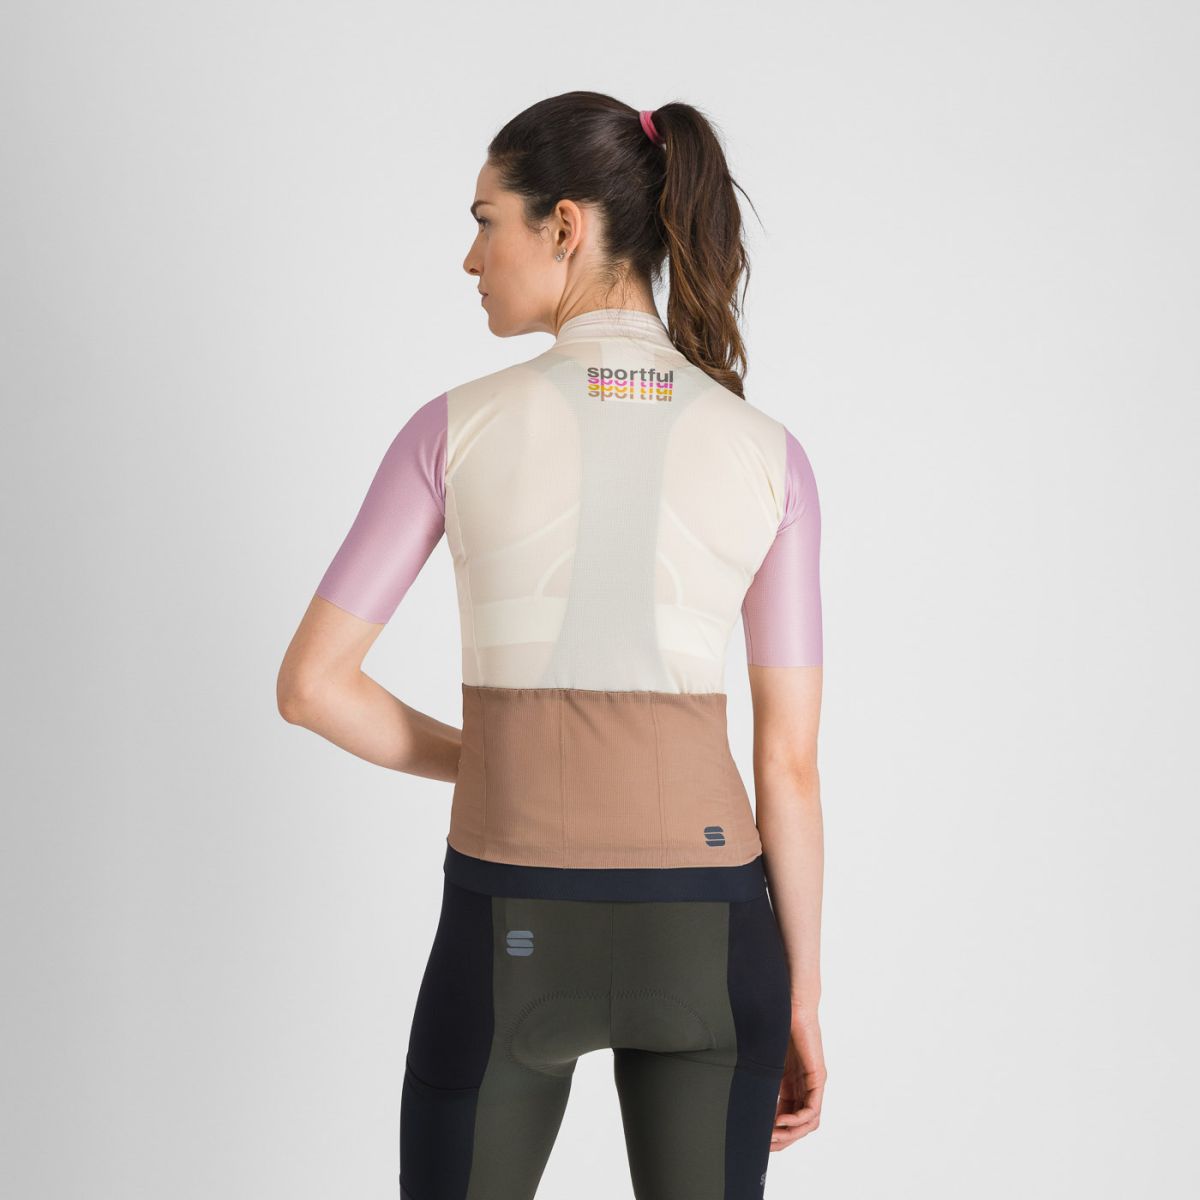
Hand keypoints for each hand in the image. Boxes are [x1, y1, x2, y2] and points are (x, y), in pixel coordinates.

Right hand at [770, 1009, 825, 1149]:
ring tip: (772, 1137)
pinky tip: (781, 1121)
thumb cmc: (775, 1023)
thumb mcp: (762, 1058)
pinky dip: (797, 1121)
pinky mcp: (817, 1076)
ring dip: (790, 1134)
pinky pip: (812, 1109)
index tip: (760, 1140)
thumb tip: (730, 1086)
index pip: (788, 1117)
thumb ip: (756, 1075)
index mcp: (792, 1083)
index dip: (776, 1132)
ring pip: (808, 1122)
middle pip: (800, 1125)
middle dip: (783, 1139)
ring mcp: (813, 1082)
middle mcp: (805, 1086)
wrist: (789, 1002)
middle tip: (765, 1145)